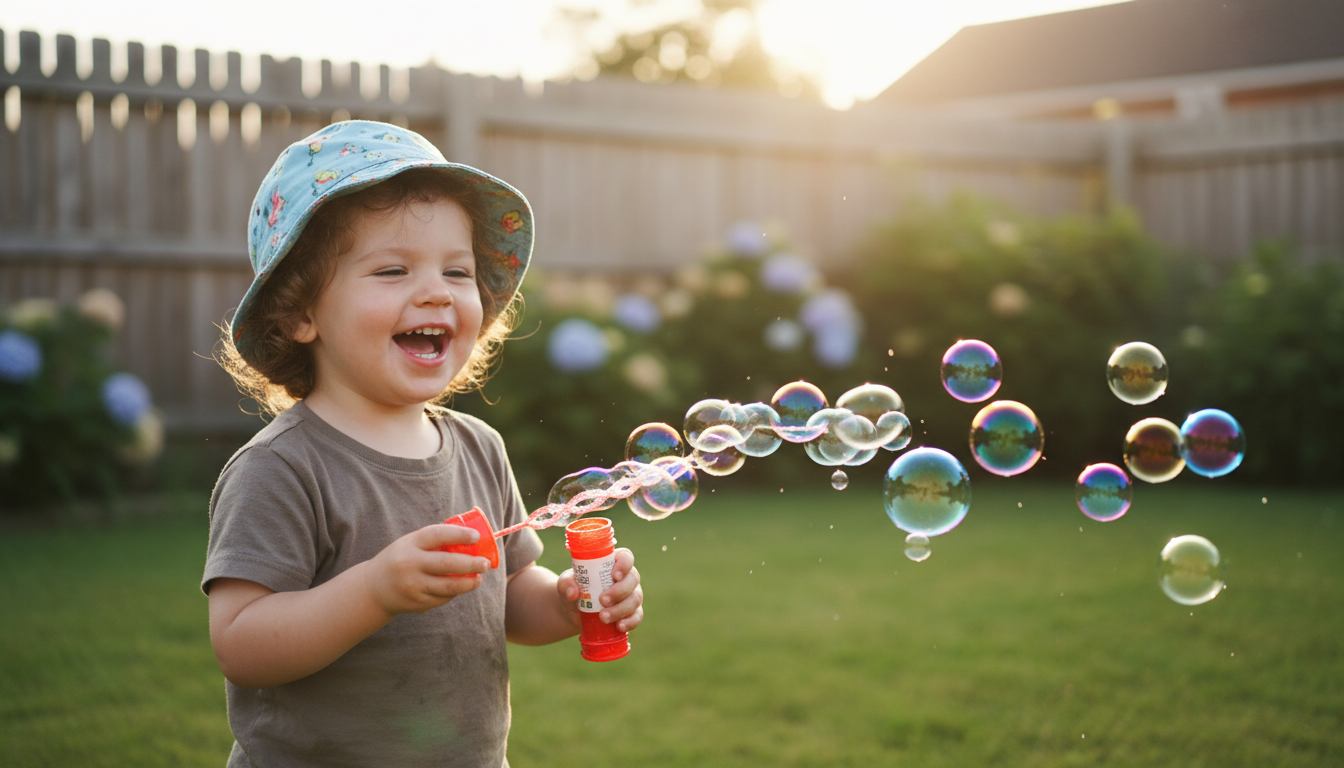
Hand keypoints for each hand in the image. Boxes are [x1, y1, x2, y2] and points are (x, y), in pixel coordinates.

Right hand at [365, 524, 490, 616]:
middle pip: (447, 564)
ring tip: (479, 578)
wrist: (374, 588)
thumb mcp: (411, 544)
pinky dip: (454, 593)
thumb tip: (471, 538)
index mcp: (410, 544)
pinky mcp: (417, 603)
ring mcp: (413, 586)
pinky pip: (442, 598)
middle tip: (486, 563)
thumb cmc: (401, 559)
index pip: (437, 535)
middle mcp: (410, 564)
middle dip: (471, 564)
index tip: (476, 536)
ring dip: (468, 583)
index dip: (459, 535)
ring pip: (448, 586)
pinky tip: (460, 587)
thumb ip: (434, 541)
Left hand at [556, 548, 643, 632]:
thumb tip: (573, 593)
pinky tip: (619, 626)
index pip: (626, 557)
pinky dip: (630, 622)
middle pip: (633, 579)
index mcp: (613, 563)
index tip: (614, 575)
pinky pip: (637, 616)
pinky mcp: (632, 612)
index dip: (624, 564)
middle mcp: (626, 577)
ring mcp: (631, 595)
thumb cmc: (574, 588)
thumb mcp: (566, 583)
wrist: (574, 611)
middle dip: (619, 591)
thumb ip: (566, 583)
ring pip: (635, 599)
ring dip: (620, 609)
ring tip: (603, 618)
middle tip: (602, 600)